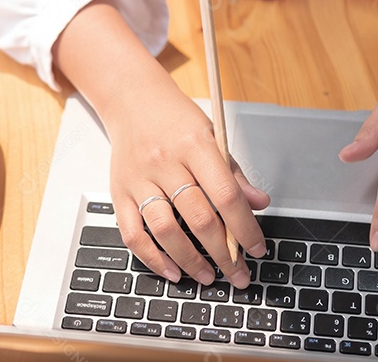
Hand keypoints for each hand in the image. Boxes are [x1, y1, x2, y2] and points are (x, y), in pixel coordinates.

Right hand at [106, 77, 269, 288]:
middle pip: (199, 218)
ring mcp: (139, 179)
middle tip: (238, 274)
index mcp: (194, 145)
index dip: (245, 227)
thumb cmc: (175, 119)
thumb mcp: (212, 134)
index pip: (225, 195)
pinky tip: (171, 271)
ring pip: (165, 230)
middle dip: (223, 254)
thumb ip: (233, 172)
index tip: (258, 249)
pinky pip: (132, 234)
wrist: (131, 100)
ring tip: (207, 276)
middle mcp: (164, 163)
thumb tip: (259, 203)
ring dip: (190, 261)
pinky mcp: (118, 193)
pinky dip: (152, 258)